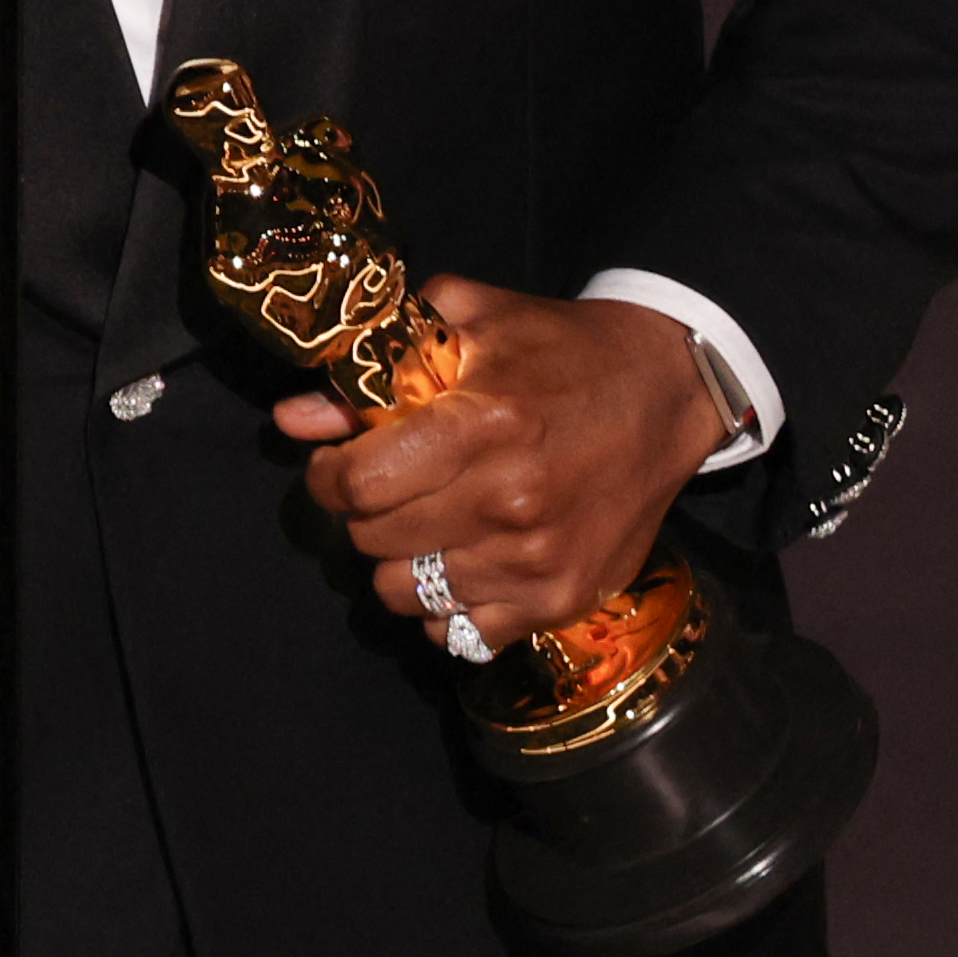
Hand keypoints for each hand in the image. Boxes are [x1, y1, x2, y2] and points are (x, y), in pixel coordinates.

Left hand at [272, 282, 727, 653]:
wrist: (664, 390)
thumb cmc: (558, 347)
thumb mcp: (467, 324)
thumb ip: (374, 368)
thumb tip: (293, 418)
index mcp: (482, 423)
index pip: (358, 482)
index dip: (329, 473)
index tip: (336, 462)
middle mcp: (508, 502)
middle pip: (373, 539)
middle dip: (362, 510)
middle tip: (385, 484)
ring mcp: (535, 561)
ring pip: (403, 592)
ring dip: (398, 558)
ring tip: (424, 521)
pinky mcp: (560, 600)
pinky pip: (458, 632)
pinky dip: (443, 605)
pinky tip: (460, 560)